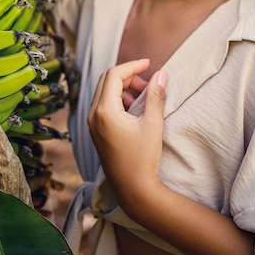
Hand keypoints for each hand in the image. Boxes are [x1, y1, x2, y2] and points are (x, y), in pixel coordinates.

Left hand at [88, 58, 167, 203]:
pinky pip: (103, 105)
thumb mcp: (153, 123)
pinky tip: (135, 111)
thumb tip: (161, 73)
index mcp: (104, 111)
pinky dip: (118, 100)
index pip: (114, 75)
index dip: (132, 65)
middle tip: (148, 85)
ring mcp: (92, 124)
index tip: (149, 63)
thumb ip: (156, 95)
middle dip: (128, 77)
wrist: (133, 190)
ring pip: (104, 92)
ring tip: (144, 99)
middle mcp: (93, 115)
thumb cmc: (143, 158)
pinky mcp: (96, 131)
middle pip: (107, 80)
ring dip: (123, 88)